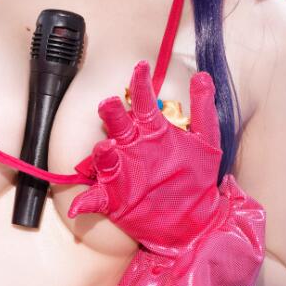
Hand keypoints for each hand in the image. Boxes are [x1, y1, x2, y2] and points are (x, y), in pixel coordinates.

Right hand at [68, 60, 224, 257]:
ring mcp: (121, 172)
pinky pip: (94, 198)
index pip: (143, 102)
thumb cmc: (197, 177)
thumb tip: (203, 75)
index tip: (141, 66)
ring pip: (105, 157)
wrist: (194, 219)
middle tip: (109, 104)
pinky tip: (78, 205)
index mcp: (153, 132)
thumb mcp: (206, 141)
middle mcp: (133, 148)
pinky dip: (85, 201)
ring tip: (106, 149)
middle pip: (118, 125)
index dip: (140, 84)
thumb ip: (203, 108)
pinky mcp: (114, 198)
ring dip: (102, 153)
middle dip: (112, 114)